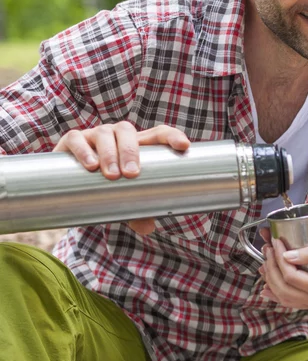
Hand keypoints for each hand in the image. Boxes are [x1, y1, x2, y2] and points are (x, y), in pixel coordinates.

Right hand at [53, 123, 190, 234]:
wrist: (70, 183)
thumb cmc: (107, 188)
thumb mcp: (124, 200)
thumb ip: (136, 212)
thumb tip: (147, 228)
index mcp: (137, 145)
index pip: (159, 134)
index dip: (172, 136)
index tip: (184, 146)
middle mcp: (116, 135)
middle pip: (127, 131)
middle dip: (131, 151)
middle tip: (132, 174)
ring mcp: (94, 135)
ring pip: (104, 134)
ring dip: (109, 153)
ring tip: (111, 175)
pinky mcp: (72, 140)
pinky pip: (77, 139)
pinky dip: (83, 150)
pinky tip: (90, 165)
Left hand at [260, 238, 307, 311]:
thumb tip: (287, 254)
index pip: (291, 277)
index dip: (279, 258)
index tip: (276, 241)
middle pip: (283, 290)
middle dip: (271, 268)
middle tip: (268, 248)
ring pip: (285, 299)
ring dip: (272, 281)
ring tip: (265, 262)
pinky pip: (293, 302)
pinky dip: (279, 294)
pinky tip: (268, 288)